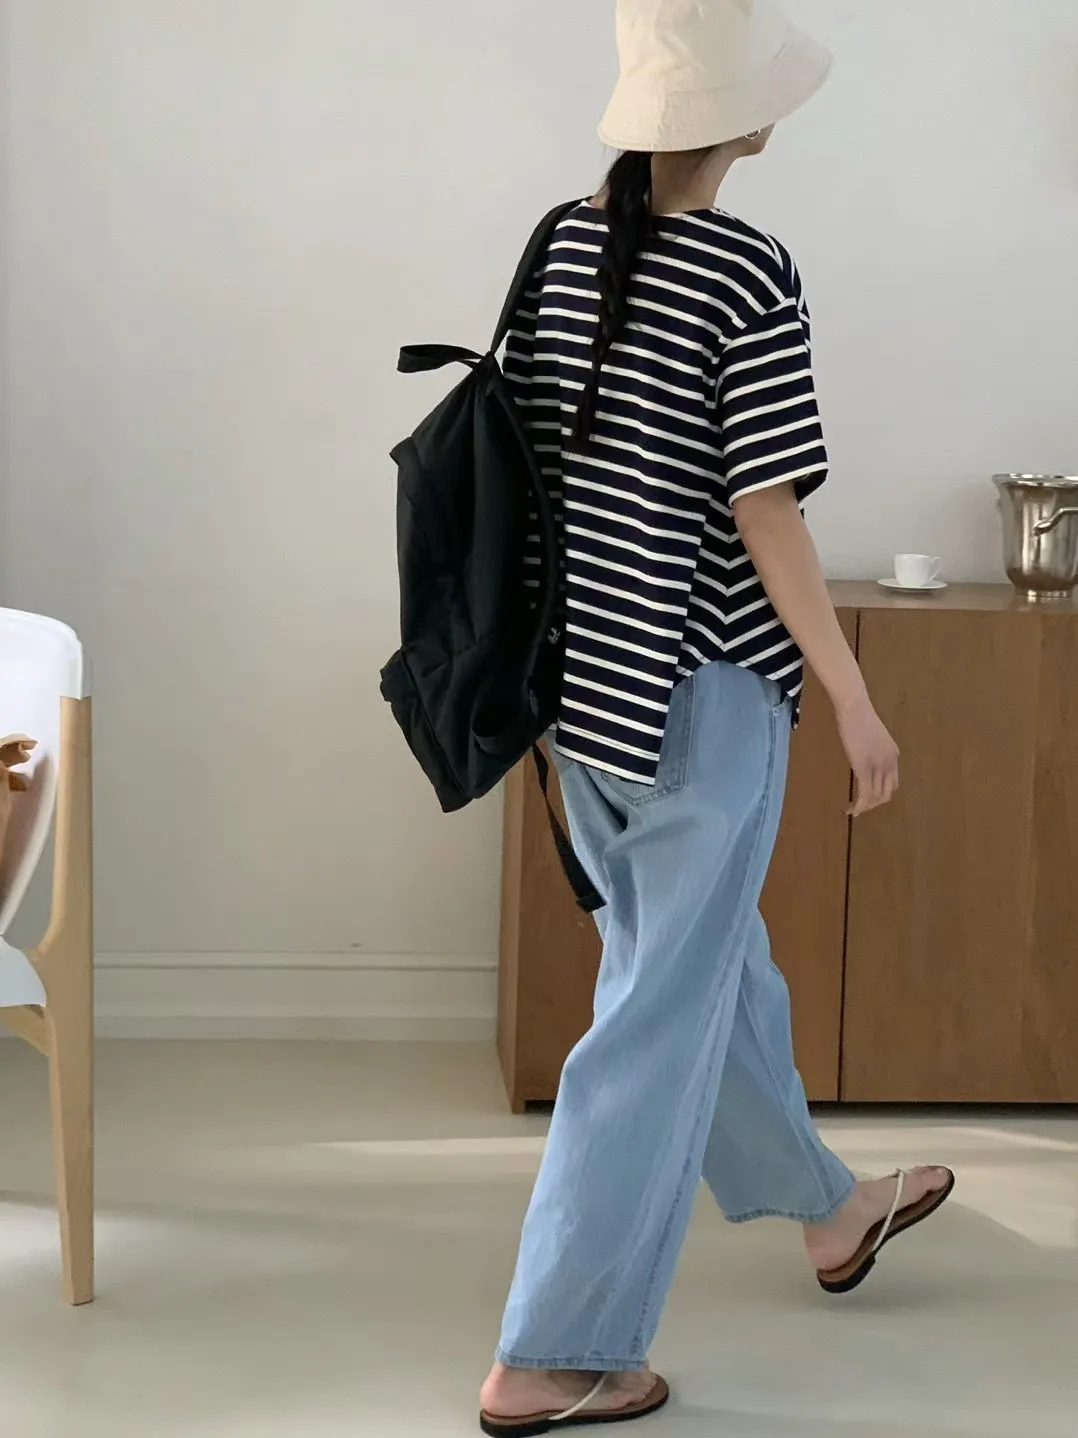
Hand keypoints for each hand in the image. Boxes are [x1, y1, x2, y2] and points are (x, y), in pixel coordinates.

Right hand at [835, 694, 898, 816]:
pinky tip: (850, 808)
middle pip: (886, 793)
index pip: (892, 783)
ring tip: (853, 809)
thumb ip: (872, 748)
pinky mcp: (864, 768)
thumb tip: (864, 753)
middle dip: (873, 804)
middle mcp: (890, 763)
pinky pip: (865, 793)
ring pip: (876, 797)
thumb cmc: (858, 715)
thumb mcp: (871, 734)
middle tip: (859, 806)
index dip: (880, 794)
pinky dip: (859, 805)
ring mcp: (879, 766)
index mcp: (893, 755)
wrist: (854, 707)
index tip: (867, 798)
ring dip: (865, 807)